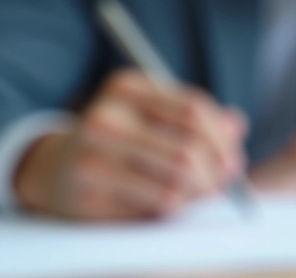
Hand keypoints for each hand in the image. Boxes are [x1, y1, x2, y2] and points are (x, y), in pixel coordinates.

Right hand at [13, 69, 246, 220]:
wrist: (58, 169)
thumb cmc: (121, 140)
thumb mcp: (155, 117)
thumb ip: (198, 119)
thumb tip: (237, 127)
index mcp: (127, 86)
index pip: (194, 110)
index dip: (222, 139)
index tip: (235, 160)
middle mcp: (106, 115)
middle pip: (188, 150)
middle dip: (216, 174)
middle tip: (225, 185)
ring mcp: (93, 154)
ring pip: (175, 184)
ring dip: (197, 195)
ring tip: (198, 194)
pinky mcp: (90, 192)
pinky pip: (154, 207)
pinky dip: (172, 209)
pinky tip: (166, 203)